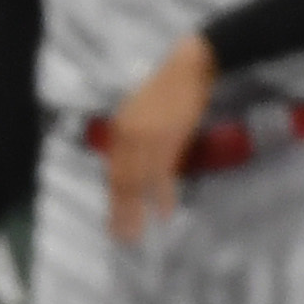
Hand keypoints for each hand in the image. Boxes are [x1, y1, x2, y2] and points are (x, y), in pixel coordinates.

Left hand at [102, 33, 216, 239]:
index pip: (113, 170)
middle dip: (120, 212)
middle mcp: (128, 133)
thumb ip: (138, 142)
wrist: (190, 66)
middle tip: (122, 237)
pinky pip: (163, 172)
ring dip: (136, 210)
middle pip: (120, 180)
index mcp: (120, 128)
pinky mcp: (169, 136)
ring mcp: (148, 135)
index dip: (113, 199)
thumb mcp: (145, 116)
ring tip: (137, 233)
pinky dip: (162, 194)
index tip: (113, 221)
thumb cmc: (171, 91)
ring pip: (138, 180)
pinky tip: (163, 211)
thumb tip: (138, 173)